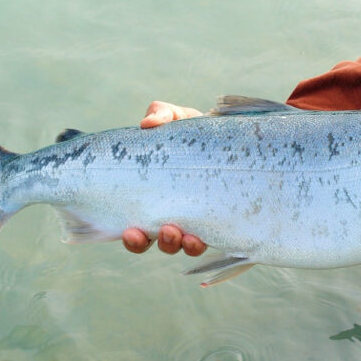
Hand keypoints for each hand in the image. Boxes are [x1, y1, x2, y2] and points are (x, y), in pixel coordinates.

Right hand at [121, 101, 207, 255]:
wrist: (230, 136)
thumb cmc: (195, 131)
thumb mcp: (176, 119)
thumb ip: (161, 114)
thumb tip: (147, 123)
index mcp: (154, 197)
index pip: (136, 225)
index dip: (132, 236)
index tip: (130, 231)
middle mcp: (171, 213)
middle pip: (154, 242)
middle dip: (152, 242)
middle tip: (155, 232)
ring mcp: (195, 218)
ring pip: (180, 245)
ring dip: (178, 244)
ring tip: (181, 235)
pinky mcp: (218, 218)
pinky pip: (208, 239)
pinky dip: (200, 242)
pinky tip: (200, 237)